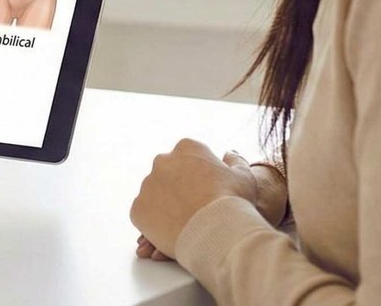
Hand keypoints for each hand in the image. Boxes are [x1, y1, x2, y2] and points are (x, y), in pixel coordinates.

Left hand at [129, 140, 257, 258]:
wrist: (217, 230)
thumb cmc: (233, 202)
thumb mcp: (243, 177)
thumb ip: (236, 161)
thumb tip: (229, 153)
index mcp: (187, 148)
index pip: (188, 158)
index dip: (199, 176)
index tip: (208, 191)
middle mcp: (162, 161)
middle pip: (168, 174)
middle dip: (179, 189)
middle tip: (195, 209)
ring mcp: (147, 185)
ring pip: (155, 195)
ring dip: (165, 206)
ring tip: (185, 224)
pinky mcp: (137, 208)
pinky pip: (143, 215)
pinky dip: (154, 223)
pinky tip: (172, 232)